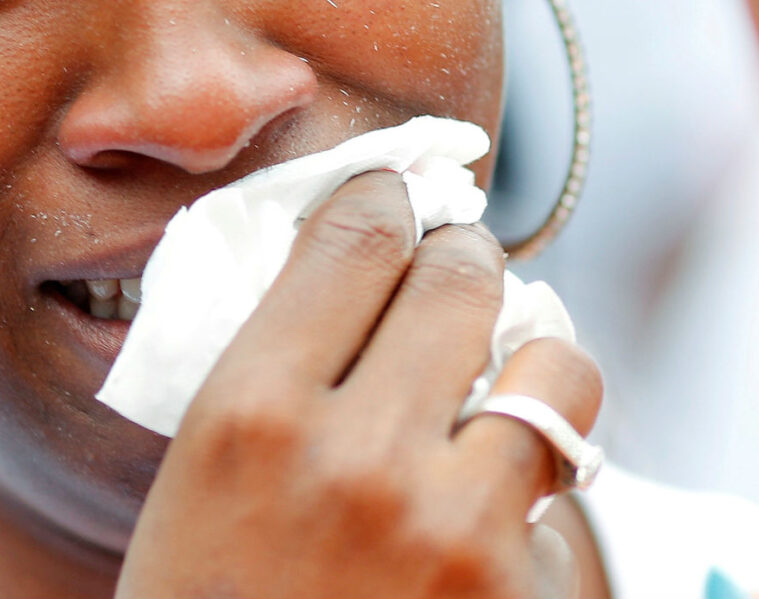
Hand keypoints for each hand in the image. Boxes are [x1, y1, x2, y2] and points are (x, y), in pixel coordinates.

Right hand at [118, 171, 604, 598]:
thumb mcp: (194, 499)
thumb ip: (270, 386)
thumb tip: (350, 275)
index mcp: (246, 414)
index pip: (358, 234)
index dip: (393, 198)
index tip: (403, 199)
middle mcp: (353, 450)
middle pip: (463, 274)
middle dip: (468, 265)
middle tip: (460, 280)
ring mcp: (449, 523)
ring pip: (555, 365)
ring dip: (536, 363)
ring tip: (507, 384)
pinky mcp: (513, 590)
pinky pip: (565, 485)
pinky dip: (544, 481)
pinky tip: (504, 502)